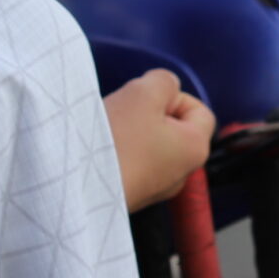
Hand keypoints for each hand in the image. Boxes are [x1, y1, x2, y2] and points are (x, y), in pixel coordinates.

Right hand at [104, 69, 214, 209]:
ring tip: (109, 132)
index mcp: (195, 148)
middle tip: (124, 114)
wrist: (79, 188)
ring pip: (149, 145)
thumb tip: (165, 89)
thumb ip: (163, 81)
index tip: (145, 101)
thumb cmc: (117, 141)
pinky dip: (119, 153)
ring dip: (130, 132)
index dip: (173, 96)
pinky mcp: (132, 196)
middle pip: (172, 128)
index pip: (199, 110)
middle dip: (147, 113)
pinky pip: (131, 164)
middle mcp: (182, 173)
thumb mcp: (143, 93)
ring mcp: (156, 188)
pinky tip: (100, 151)